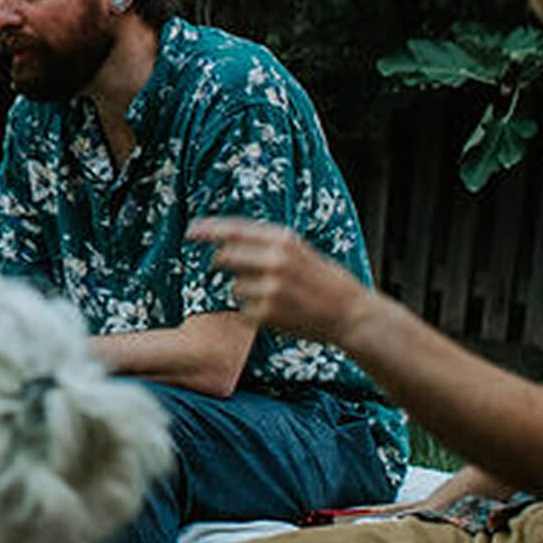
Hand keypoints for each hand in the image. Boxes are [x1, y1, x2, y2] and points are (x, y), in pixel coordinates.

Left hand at [189, 217, 375, 344]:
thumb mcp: (300, 250)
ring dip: (246, 292)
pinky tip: (278, 311)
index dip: (208, 229)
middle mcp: (274, 260)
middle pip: (225, 257)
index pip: (234, 229)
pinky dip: (254, 311)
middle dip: (223, 263)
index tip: (191, 231)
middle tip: (238, 270)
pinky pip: (244, 308)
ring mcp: (268, 287)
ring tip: (276, 296)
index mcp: (283, 239)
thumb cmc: (324, 280)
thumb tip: (224, 241)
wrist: (350, 313)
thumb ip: (266, 243)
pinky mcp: (266, 312)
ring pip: (234, 287)